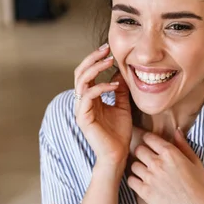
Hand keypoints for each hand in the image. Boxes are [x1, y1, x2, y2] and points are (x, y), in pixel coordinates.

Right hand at [74, 44, 131, 165]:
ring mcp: (81, 110)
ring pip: (81, 81)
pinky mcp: (83, 117)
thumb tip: (120, 74)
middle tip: (106, 49)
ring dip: (95, 68)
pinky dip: (101, 87)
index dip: (95, 60)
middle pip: (80, 73)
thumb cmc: (119, 133)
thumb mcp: (123, 106)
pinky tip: (114, 85)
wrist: (117, 154)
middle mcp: (82, 102)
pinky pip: (88, 96)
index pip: (87, 73)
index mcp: (90, 99)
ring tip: (109, 62)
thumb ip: (120, 91)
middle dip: (92, 59)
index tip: (108, 50)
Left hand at [128, 129, 203, 203]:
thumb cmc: (199, 185)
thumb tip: (176, 131)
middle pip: (139, 150)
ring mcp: (149, 178)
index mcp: (170, 153)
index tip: (149, 143)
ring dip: (138, 166)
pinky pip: (131, 180)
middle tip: (146, 158)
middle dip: (142, 152)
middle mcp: (157, 163)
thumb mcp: (195, 161)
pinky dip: (134, 180)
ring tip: (145, 171)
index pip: (150, 138)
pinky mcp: (145, 192)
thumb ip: (183, 145)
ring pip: (134, 165)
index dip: (148, 139)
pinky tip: (141, 182)